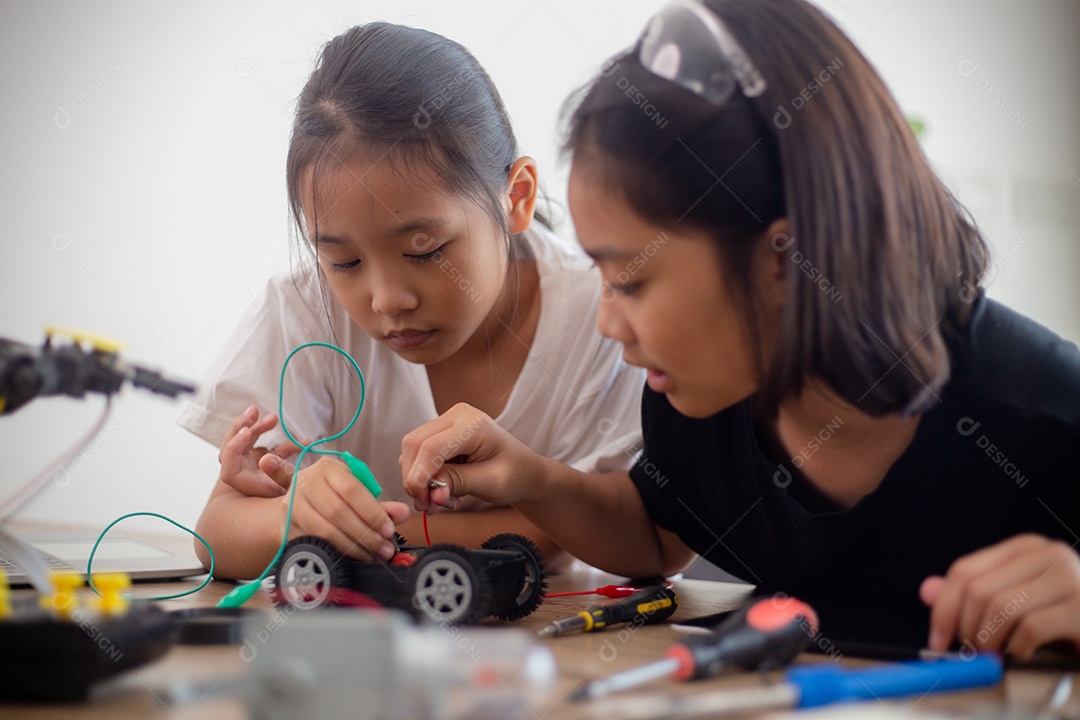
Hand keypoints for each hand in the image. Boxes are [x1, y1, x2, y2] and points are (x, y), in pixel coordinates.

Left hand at [218, 406, 302, 497]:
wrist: (310, 513)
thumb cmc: (296, 504)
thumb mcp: (290, 489)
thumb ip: (278, 472)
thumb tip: (265, 457)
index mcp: (245, 483)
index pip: (228, 463)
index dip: (234, 446)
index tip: (247, 431)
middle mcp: (246, 474)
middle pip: (233, 448)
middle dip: (242, 427)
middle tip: (254, 412)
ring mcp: (255, 467)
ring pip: (248, 443)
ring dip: (259, 427)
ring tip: (274, 418)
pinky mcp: (267, 463)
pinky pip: (269, 448)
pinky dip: (282, 442)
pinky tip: (304, 441)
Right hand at [286, 456, 409, 561]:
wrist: (299, 504)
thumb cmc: (335, 496)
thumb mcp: (357, 492)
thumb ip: (380, 504)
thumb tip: (403, 514)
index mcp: (327, 468)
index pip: (351, 489)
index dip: (372, 512)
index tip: (389, 530)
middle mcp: (305, 483)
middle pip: (338, 512)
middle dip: (366, 534)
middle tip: (385, 548)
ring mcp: (292, 507)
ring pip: (326, 532)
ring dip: (354, 548)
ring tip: (374, 556)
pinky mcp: (287, 529)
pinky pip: (316, 545)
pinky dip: (338, 554)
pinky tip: (354, 560)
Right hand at [400, 403, 543, 513]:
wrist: (523, 470)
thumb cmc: (515, 475)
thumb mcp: (491, 483)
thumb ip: (459, 482)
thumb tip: (431, 493)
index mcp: (474, 424)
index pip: (432, 447)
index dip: (420, 476)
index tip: (423, 503)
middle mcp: (457, 415)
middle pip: (415, 444)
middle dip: (415, 479)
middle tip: (427, 506)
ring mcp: (447, 421)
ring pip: (412, 449)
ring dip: (418, 479)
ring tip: (440, 501)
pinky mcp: (440, 432)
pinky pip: (418, 453)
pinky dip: (422, 475)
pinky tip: (442, 490)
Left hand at [920, 534, 1079, 659]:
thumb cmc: (1063, 619)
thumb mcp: (1016, 603)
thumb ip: (974, 595)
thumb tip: (927, 591)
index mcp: (1025, 548)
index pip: (965, 570)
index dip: (943, 607)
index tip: (936, 640)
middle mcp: (1048, 554)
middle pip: (979, 589)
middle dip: (964, 628)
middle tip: (968, 652)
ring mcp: (1070, 578)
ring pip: (1001, 608)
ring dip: (989, 641)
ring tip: (995, 655)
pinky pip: (1031, 628)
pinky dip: (1017, 649)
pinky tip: (1022, 654)